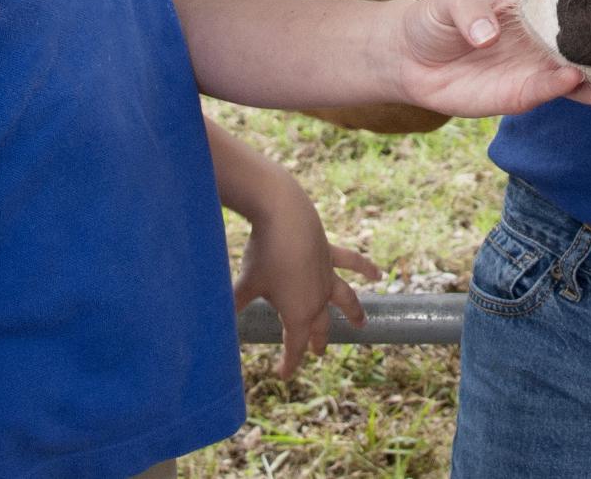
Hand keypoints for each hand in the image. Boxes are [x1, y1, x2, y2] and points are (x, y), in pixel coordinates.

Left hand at [233, 182, 377, 378]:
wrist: (284, 215)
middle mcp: (318, 298)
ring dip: (353, 312)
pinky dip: (365, 268)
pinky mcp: (330, 252)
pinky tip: (377, 274)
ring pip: (345, 299)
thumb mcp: (245, 284)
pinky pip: (352, 262)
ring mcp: (327, 275)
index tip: (283, 375)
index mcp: (299, 313)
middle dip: (317, 342)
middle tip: (317, 353)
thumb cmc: (264, 253)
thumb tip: (213, 326)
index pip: (296, 346)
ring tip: (362, 324)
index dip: (290, 363)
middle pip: (320, 326)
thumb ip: (233, 307)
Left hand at [387, 0, 590, 118]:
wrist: (407, 58)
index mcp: (536, 5)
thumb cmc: (434, 17)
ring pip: (581, 80)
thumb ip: (468, 10)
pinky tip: (576, 83)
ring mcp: (535, 69)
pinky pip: (546, 95)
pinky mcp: (519, 96)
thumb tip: (487, 35)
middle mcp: (545, 38)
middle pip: (590, 46)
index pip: (576, 3)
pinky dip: (561, 91)